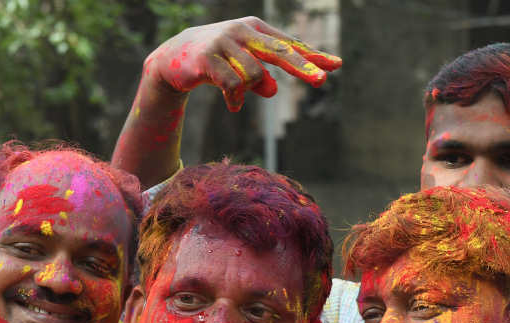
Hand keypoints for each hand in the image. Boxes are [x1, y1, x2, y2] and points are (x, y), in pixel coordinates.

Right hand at [144, 17, 341, 111]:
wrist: (173, 59)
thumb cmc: (216, 60)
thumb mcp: (241, 68)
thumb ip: (261, 78)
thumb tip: (272, 89)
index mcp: (256, 28)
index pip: (289, 44)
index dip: (312, 56)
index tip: (336, 65)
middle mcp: (242, 30)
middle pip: (280, 51)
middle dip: (302, 67)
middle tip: (321, 81)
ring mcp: (224, 42)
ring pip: (254, 75)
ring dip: (250, 91)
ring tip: (237, 98)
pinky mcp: (208, 58)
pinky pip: (233, 85)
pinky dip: (235, 99)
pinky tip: (233, 106)